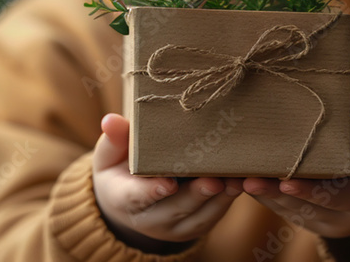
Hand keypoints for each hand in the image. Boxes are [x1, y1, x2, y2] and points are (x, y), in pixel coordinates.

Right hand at [92, 113, 243, 251]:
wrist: (128, 202)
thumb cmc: (120, 170)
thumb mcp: (109, 154)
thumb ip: (114, 139)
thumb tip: (110, 120)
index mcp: (123, 199)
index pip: (136, 197)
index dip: (151, 191)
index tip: (167, 184)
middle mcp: (148, 219)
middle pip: (174, 209)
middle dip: (195, 196)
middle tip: (214, 180)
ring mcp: (172, 227)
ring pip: (197, 217)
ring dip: (218, 200)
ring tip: (236, 180)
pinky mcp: (192, 228)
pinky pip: (211, 218)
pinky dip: (227, 202)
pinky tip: (241, 183)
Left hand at [242, 117, 349, 259]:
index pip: (334, 197)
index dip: (310, 190)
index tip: (287, 181)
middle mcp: (341, 222)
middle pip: (303, 206)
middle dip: (273, 193)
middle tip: (247, 179)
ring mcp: (323, 226)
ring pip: (288, 211)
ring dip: (262, 195)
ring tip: (236, 177)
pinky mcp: (309, 223)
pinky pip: (284, 210)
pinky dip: (265, 196)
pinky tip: (243, 180)